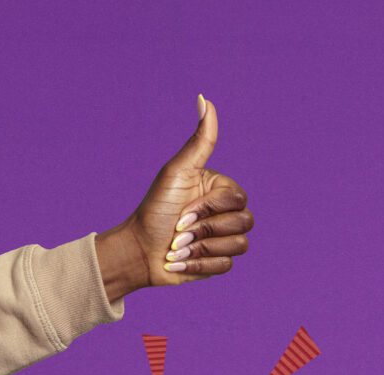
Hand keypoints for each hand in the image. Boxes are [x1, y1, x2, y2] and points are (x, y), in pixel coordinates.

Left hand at [95, 95, 253, 298]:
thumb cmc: (155, 209)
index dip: (210, 209)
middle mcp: (225, 213)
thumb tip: (204, 99)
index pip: (238, 199)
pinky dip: (200, 265)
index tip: (182, 211)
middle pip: (244, 223)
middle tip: (179, 231)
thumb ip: (200, 140)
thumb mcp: (178, 172)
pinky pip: (228, 266)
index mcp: (219, 190)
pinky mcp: (218, 262)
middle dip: (205, 230)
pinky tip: (182, 262)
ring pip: (240, 246)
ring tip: (179, 248)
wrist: (138, 250)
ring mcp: (224, 238)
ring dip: (202, 249)